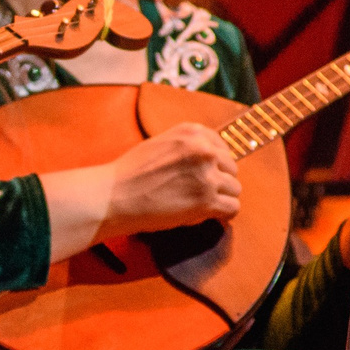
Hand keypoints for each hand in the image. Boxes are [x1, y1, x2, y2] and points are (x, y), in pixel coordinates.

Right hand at [105, 124, 241, 237]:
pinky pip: (232, 208)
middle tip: (201, 193)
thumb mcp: (161, 144)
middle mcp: (204, 149)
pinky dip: (224, 215)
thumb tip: (208, 162)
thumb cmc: (130, 174)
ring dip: (221, 198)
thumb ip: (187, 147)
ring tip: (203, 205)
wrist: (114, 196)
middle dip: (219, 181)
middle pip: (232, 168)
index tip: (208, 174)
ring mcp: (207, 175)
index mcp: (192, 133)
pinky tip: (212, 216)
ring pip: (234, 189)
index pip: (222, 146)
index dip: (215, 164)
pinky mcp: (206, 200)